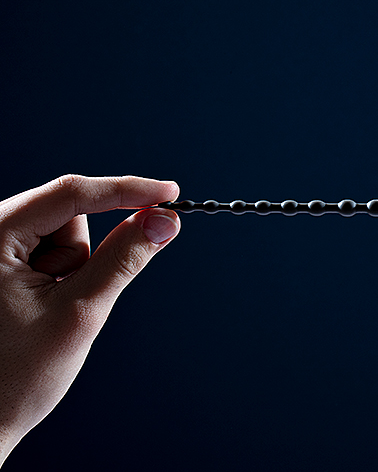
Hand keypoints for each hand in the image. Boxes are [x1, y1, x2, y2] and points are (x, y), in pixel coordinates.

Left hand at [0, 175, 179, 465]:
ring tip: (50, 311)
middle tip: (71, 299)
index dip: (126, 191)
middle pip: (68, 216)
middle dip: (84, 255)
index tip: (170, 193)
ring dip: (73, 270)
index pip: (71, 195)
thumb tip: (164, 221)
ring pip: (65, 235)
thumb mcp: (80, 312)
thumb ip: (124, 260)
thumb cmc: (14, 377)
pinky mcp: (5, 263)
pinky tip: (43, 309)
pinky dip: (64, 276)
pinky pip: (54, 252)